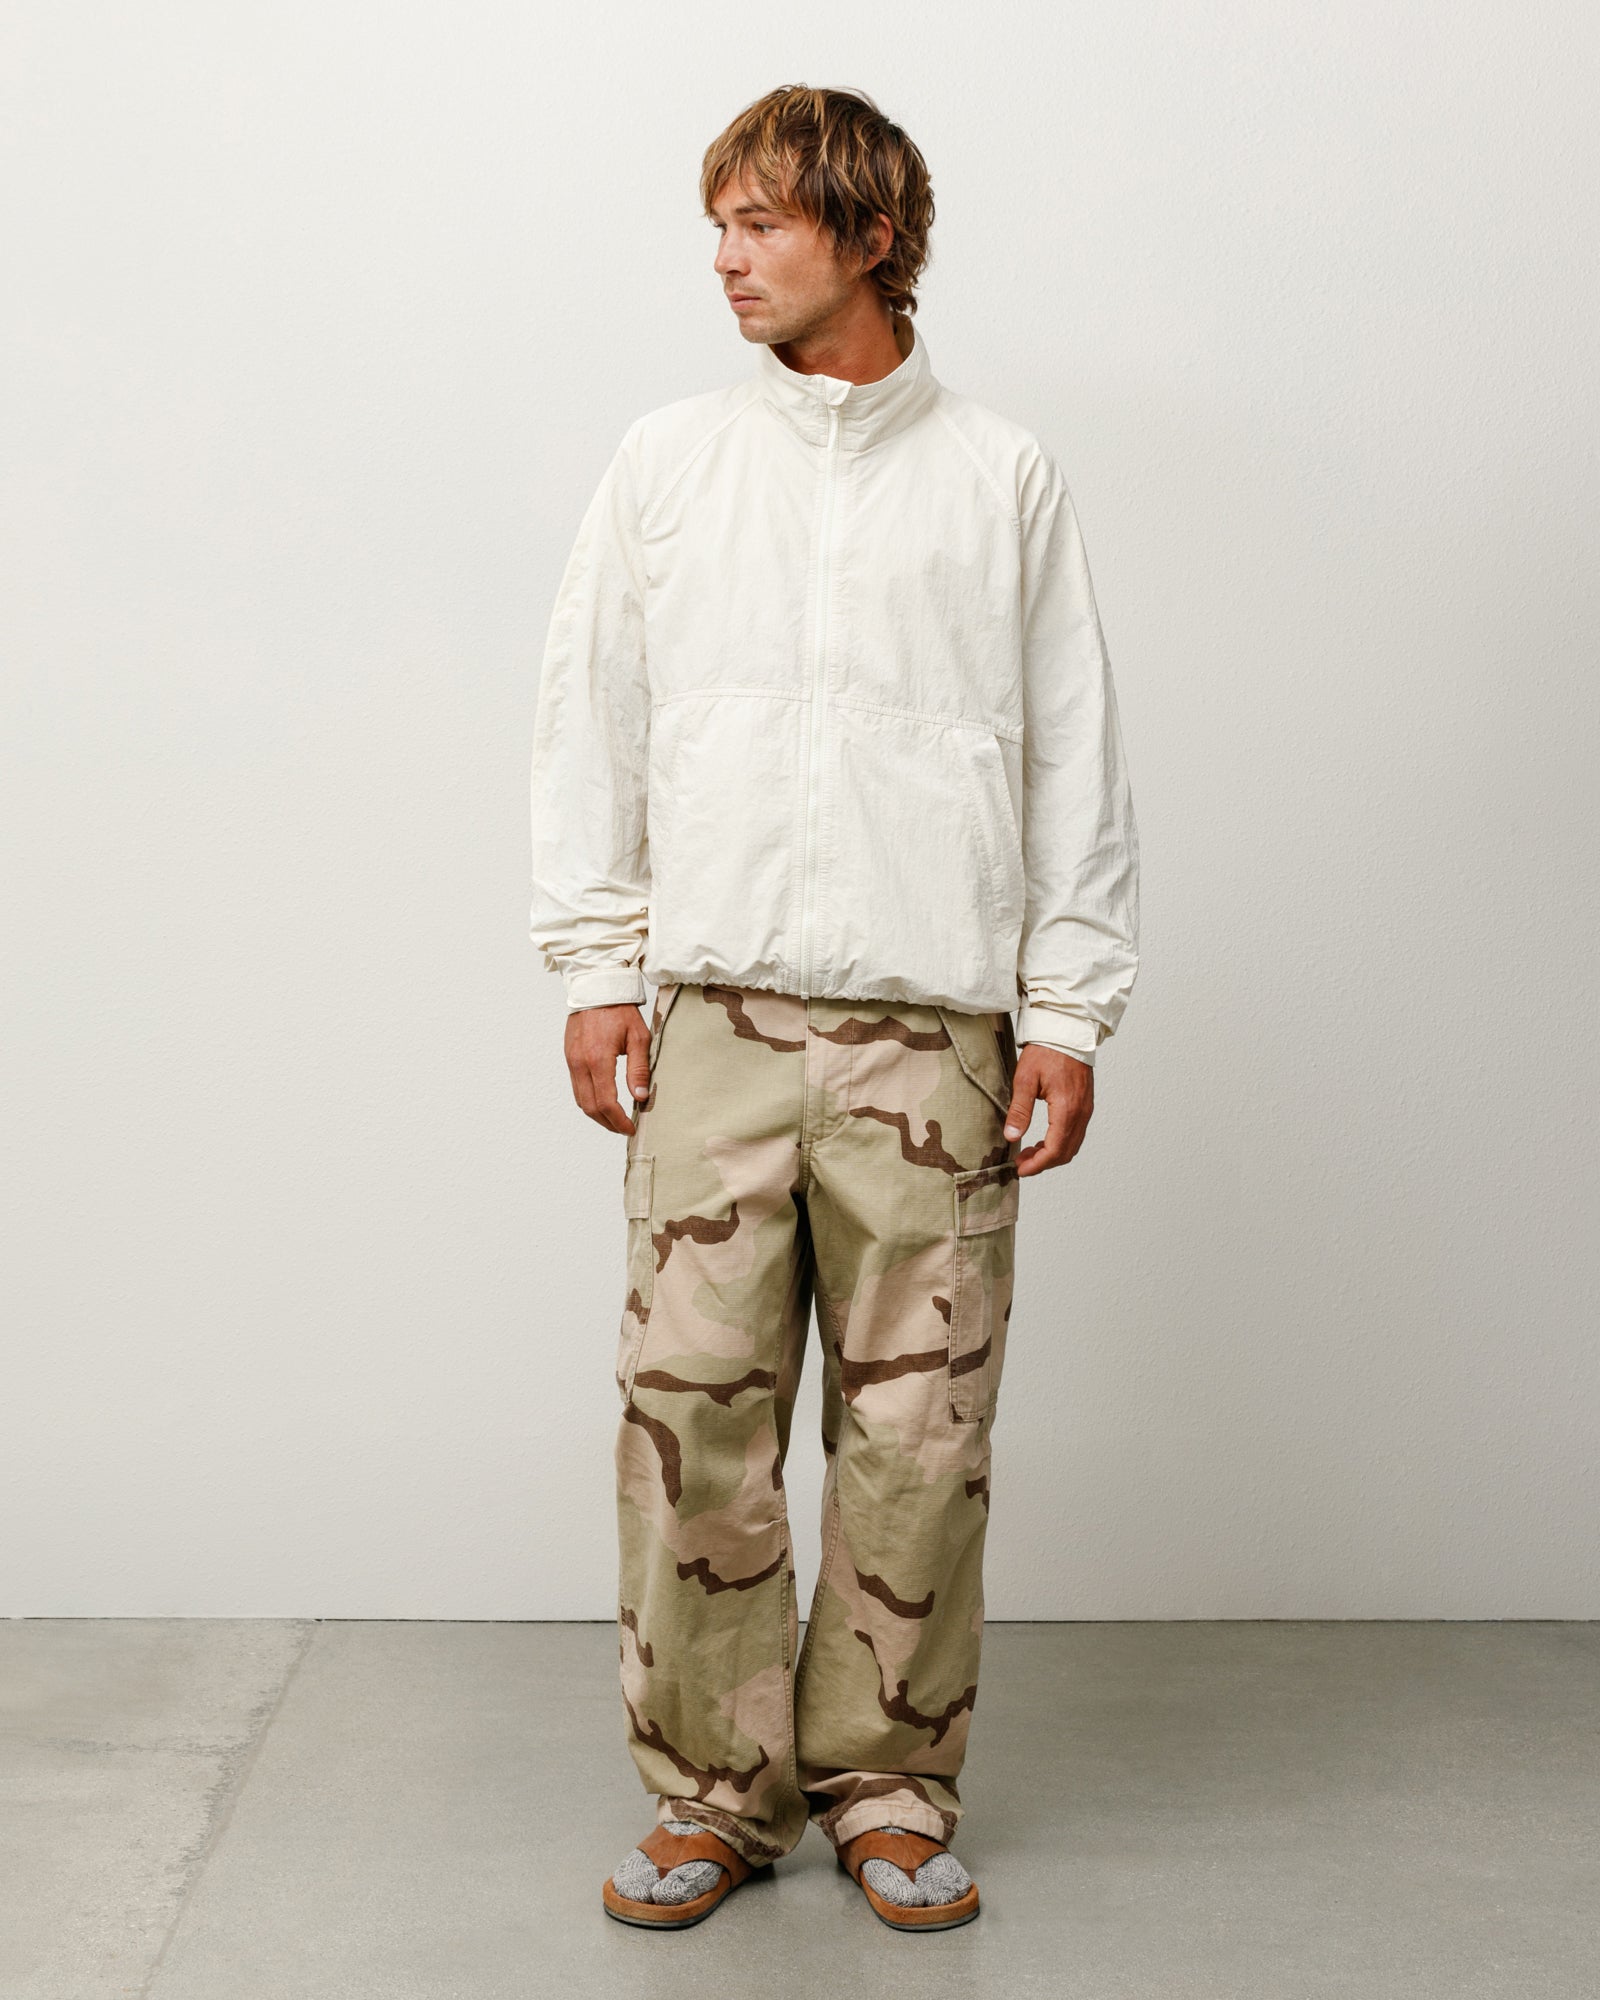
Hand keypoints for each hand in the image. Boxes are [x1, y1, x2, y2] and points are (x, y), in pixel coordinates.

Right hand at [564, 1003, 651, 1134]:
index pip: (606, 1102)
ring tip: (615, 1119)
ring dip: (597, 1114)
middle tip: (624, 1128)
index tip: (631, 1127)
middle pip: (590, 1107)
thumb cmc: (620, 1010)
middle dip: (608, 1123)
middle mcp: (580, 1063)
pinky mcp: (569, 1057)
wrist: (596, 987)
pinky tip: (603, 1102)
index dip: (618, 1120)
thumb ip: (639, 1069)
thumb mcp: (639, 1037)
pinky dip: (589, 1100)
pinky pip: (576, 1087)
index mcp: (598, 1059)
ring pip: (580, 1100)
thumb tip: (640, 1098)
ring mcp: (571, 1060)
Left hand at [1002, 1044, 1093, 1175]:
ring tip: (1029, 1153)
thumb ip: (1019, 1110)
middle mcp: (1081, 1112)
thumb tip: (1011, 1137)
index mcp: (1066, 1109)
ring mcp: (1086, 1109)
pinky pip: (1076, 1133)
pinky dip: (1060, 1143)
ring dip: (1052, 1154)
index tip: (1020, 1169)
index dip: (1037, 1165)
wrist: (1067, 1031)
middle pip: (1066, 1152)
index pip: (1055, 1150)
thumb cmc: (1046, 1051)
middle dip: (1043, 1163)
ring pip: (1073, 1145)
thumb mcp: (1025, 1079)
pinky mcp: (1086, 1105)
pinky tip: (1043, 1139)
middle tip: (1021, 1163)